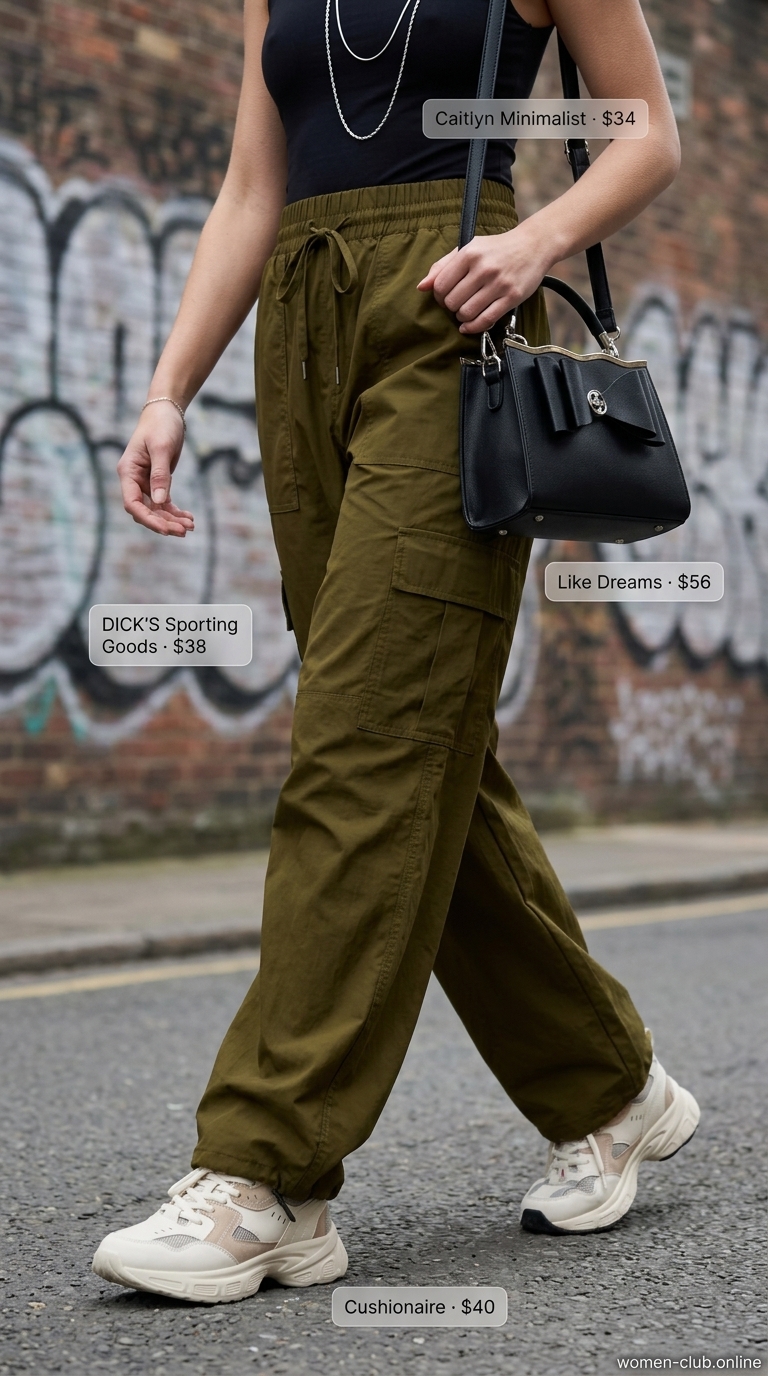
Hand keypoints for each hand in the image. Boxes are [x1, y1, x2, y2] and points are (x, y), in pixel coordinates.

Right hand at [117, 402, 194, 537]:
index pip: (132, 503)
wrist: (167, 412)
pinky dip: (176, 512)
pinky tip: (189, 518)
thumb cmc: (161, 426)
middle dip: (164, 522)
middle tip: (185, 531)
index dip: (148, 519)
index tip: (166, 529)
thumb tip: (158, 502)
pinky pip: (164, 502)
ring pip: (156, 509)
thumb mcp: (161, 448)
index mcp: (128, 472)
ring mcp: (145, 482)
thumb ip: (160, 475)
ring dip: (172, 519)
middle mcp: (134, 480)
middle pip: (145, 510)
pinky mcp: (158, 482)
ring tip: (191, 526)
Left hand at [417, 222, 550, 333]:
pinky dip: (473, 327)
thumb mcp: (469, 248)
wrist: (533, 245)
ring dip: (462, 318)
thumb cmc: (496, 249)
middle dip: (451, 307)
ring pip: (467, 313)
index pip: (440, 285)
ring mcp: (499, 284)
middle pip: (452, 302)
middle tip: (457, 304)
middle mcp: (483, 268)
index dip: (439, 296)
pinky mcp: (512, 297)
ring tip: (466, 311)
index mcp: (469, 254)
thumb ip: (443, 266)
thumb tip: (422, 287)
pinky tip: (469, 325)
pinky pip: (485, 320)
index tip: (446, 297)